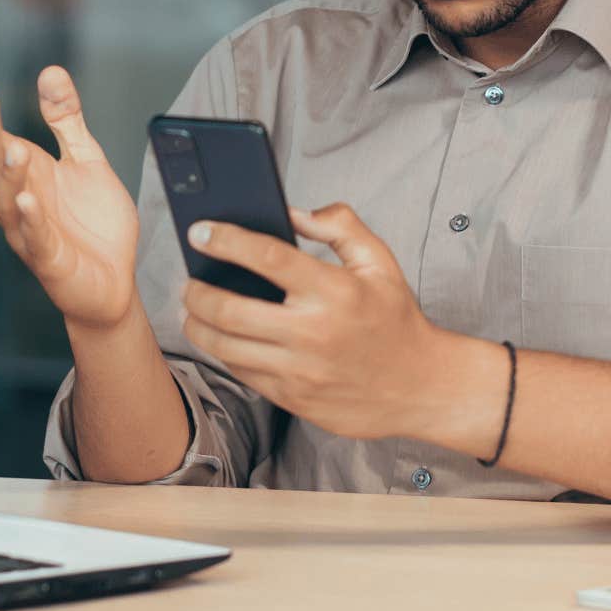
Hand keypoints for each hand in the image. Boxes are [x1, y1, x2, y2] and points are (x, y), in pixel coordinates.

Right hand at [0, 67, 138, 329]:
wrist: (114, 281)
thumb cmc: (93, 223)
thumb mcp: (86, 159)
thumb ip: (67, 119)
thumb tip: (51, 70)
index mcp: (25, 175)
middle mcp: (17, 201)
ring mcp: (29, 232)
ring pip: (7, 200)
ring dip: (9, 173)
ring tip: (13, 145)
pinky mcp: (49, 259)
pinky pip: (35, 237)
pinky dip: (29, 219)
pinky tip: (28, 200)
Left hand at [179, 203, 446, 439]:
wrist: (421, 386)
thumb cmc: (397, 321)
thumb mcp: (380, 262)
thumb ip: (340, 226)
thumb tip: (293, 213)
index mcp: (334, 291)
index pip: (267, 257)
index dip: (226, 240)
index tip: (200, 231)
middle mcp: (313, 332)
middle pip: (230, 309)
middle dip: (197, 291)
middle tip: (190, 280)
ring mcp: (300, 370)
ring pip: (226, 347)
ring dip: (199, 325)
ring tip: (195, 310)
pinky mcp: (293, 398)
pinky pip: (242, 373)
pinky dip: (223, 353)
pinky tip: (221, 338)